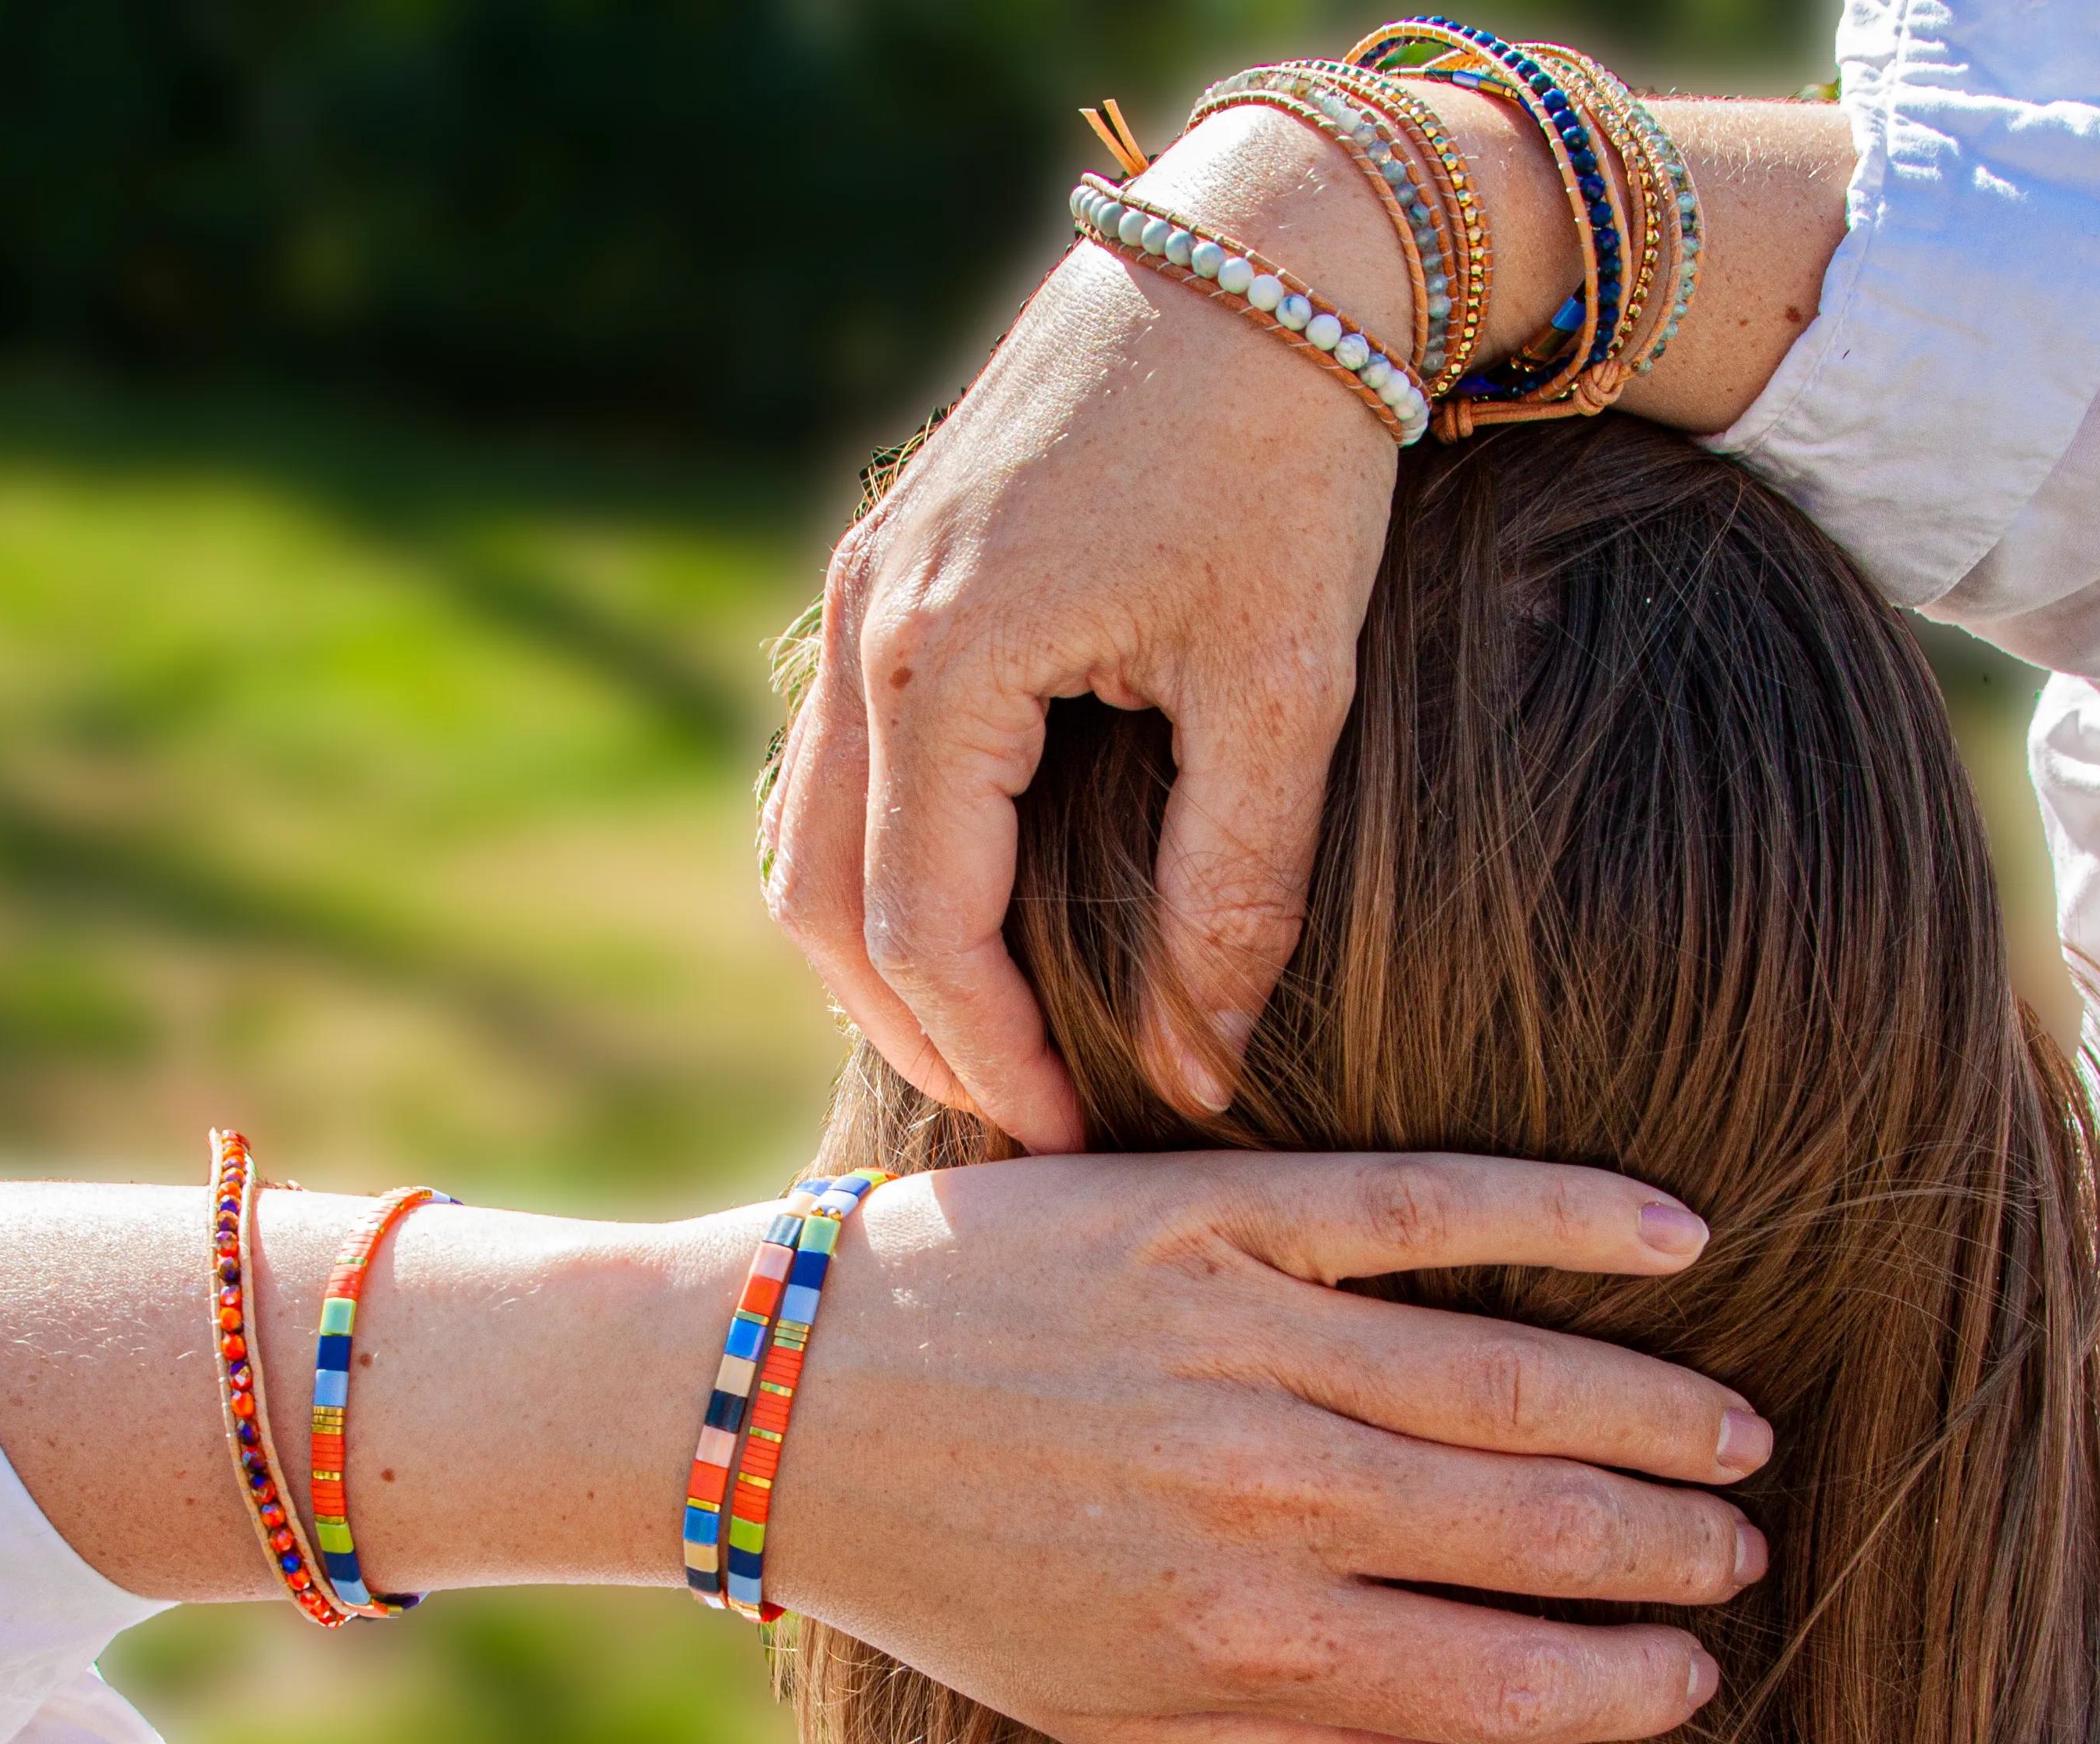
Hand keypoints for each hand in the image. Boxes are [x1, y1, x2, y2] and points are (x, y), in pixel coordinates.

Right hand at [761, 109, 1411, 1151]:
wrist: (1265, 250)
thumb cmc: (1289, 458)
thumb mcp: (1280, 685)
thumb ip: (1235, 889)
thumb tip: (1202, 1071)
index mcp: (946, 661)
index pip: (921, 929)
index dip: (990, 1057)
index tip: (1075, 1137)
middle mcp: (868, 631)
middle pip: (822, 903)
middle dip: (912, 1033)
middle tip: (1022, 1120)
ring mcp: (860, 592)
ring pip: (810, 837)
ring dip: (880, 959)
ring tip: (990, 1043)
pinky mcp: (890, 571)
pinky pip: (837, 765)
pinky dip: (878, 867)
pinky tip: (968, 916)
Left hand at [770, 1151, 1771, 1743]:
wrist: (784, 1410)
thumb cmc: (954, 1579)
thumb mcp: (1112, 1719)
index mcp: (1248, 1637)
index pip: (1505, 1669)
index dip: (1625, 1676)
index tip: (1696, 1667)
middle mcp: (1269, 1496)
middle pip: (1538, 1519)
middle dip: (1668, 1545)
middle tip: (1748, 1545)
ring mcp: (1245, 1344)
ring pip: (1517, 1377)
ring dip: (1653, 1410)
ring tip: (1736, 1432)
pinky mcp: (1210, 1216)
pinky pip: (1425, 1207)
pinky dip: (1564, 1213)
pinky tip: (1671, 1234)